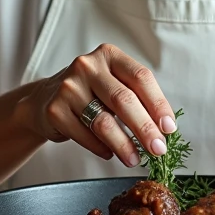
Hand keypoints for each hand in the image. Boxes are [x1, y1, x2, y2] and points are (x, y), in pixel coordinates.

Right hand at [17, 44, 176, 167]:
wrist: (44, 100)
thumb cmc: (89, 93)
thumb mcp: (113, 85)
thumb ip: (136, 99)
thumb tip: (164, 129)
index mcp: (109, 55)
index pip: (140, 77)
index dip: (158, 104)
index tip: (169, 128)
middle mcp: (87, 66)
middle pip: (124, 100)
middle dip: (145, 129)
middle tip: (158, 149)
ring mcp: (69, 86)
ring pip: (104, 121)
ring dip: (124, 145)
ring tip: (134, 159)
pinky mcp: (55, 109)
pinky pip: (85, 135)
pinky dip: (101, 148)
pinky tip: (109, 154)